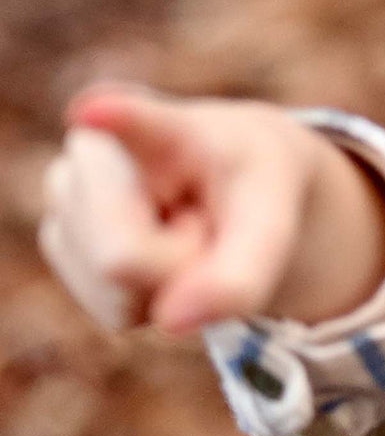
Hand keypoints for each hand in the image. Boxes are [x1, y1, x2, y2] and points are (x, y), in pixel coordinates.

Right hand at [38, 82, 384, 335]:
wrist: (232, 182)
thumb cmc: (252, 189)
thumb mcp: (272, 225)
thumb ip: (240, 277)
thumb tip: (173, 322)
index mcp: (159, 123)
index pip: (129, 117)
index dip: (113, 119)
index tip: (94, 112)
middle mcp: (92, 151)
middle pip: (122, 259)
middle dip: (177, 268)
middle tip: (202, 227)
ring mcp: (63, 196)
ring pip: (116, 293)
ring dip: (166, 285)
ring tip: (182, 232)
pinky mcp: (60, 243)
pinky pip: (114, 312)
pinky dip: (149, 302)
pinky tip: (157, 256)